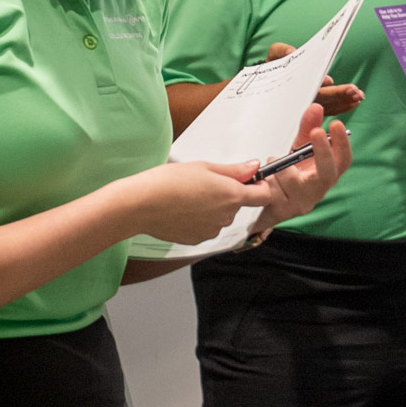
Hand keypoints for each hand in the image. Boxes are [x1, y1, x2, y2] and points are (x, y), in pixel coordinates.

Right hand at [129, 160, 263, 243]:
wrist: (142, 204)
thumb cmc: (169, 182)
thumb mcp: (204, 167)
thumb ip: (234, 170)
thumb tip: (254, 167)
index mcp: (231, 196)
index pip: (263, 196)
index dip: (260, 187)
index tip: (251, 180)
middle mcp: (226, 217)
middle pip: (237, 205)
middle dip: (227, 195)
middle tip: (205, 182)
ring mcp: (212, 231)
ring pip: (220, 217)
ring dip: (212, 208)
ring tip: (189, 196)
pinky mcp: (197, 240)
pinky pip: (206, 227)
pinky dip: (199, 219)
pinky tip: (182, 209)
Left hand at [248, 102, 352, 233]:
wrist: (264, 205)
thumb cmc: (287, 174)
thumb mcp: (297, 150)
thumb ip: (307, 129)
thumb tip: (316, 106)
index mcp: (325, 176)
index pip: (343, 162)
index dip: (343, 144)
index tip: (336, 123)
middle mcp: (317, 192)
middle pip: (328, 175)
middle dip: (322, 152)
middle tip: (316, 131)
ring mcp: (300, 204)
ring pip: (294, 181)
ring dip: (282, 166)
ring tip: (273, 160)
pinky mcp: (280, 212)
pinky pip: (272, 192)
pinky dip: (265, 180)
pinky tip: (262, 178)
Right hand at [256, 40, 363, 117]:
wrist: (267, 84)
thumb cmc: (272, 69)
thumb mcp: (273, 56)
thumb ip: (279, 51)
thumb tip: (291, 51)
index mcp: (292, 93)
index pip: (312, 94)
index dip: (325, 92)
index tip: (333, 83)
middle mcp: (301, 103)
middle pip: (323, 102)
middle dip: (340, 96)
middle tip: (355, 92)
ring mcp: (308, 108)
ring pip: (329, 108)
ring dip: (344, 102)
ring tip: (359, 96)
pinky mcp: (315, 109)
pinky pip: (330, 110)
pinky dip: (342, 106)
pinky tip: (354, 102)